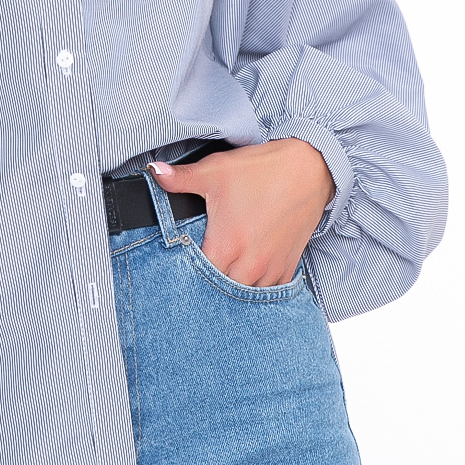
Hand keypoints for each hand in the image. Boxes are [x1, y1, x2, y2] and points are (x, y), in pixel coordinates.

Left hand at [147, 137, 333, 285]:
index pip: (197, 276)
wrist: (310, 170)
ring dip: (233, 286)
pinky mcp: (287, 267)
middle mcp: (248, 265)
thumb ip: (180, 178)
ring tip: (224, 271)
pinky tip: (248, 273)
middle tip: (201, 269)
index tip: (182, 264)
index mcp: (225, 246)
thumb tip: (154, 172)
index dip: (187, 273)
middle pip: (220, 291)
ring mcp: (270, 269)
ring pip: (245, 295)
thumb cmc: (262, 170)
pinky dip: (257, 286)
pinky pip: (269, 291)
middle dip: (209, 283)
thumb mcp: (215, 170)